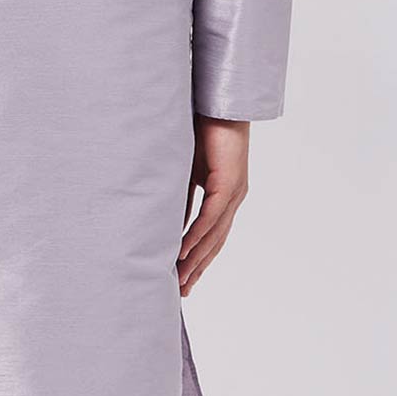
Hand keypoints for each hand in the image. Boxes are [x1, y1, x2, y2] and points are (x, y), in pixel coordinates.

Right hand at [177, 114, 249, 295]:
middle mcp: (233, 198)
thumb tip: (163, 217)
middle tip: (181, 292)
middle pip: (214, 242)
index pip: (211, 234)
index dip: (198, 258)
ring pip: (214, 234)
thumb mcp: (185, 167)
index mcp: (224, 194)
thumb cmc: (202, 128)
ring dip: (196, 258)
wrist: (218, 103)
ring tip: (180, 279)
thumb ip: (179, 192)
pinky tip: (183, 250)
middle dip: (197, 268)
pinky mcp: (229, 183)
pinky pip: (211, 216)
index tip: (183, 279)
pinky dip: (196, 235)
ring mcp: (234, 192)